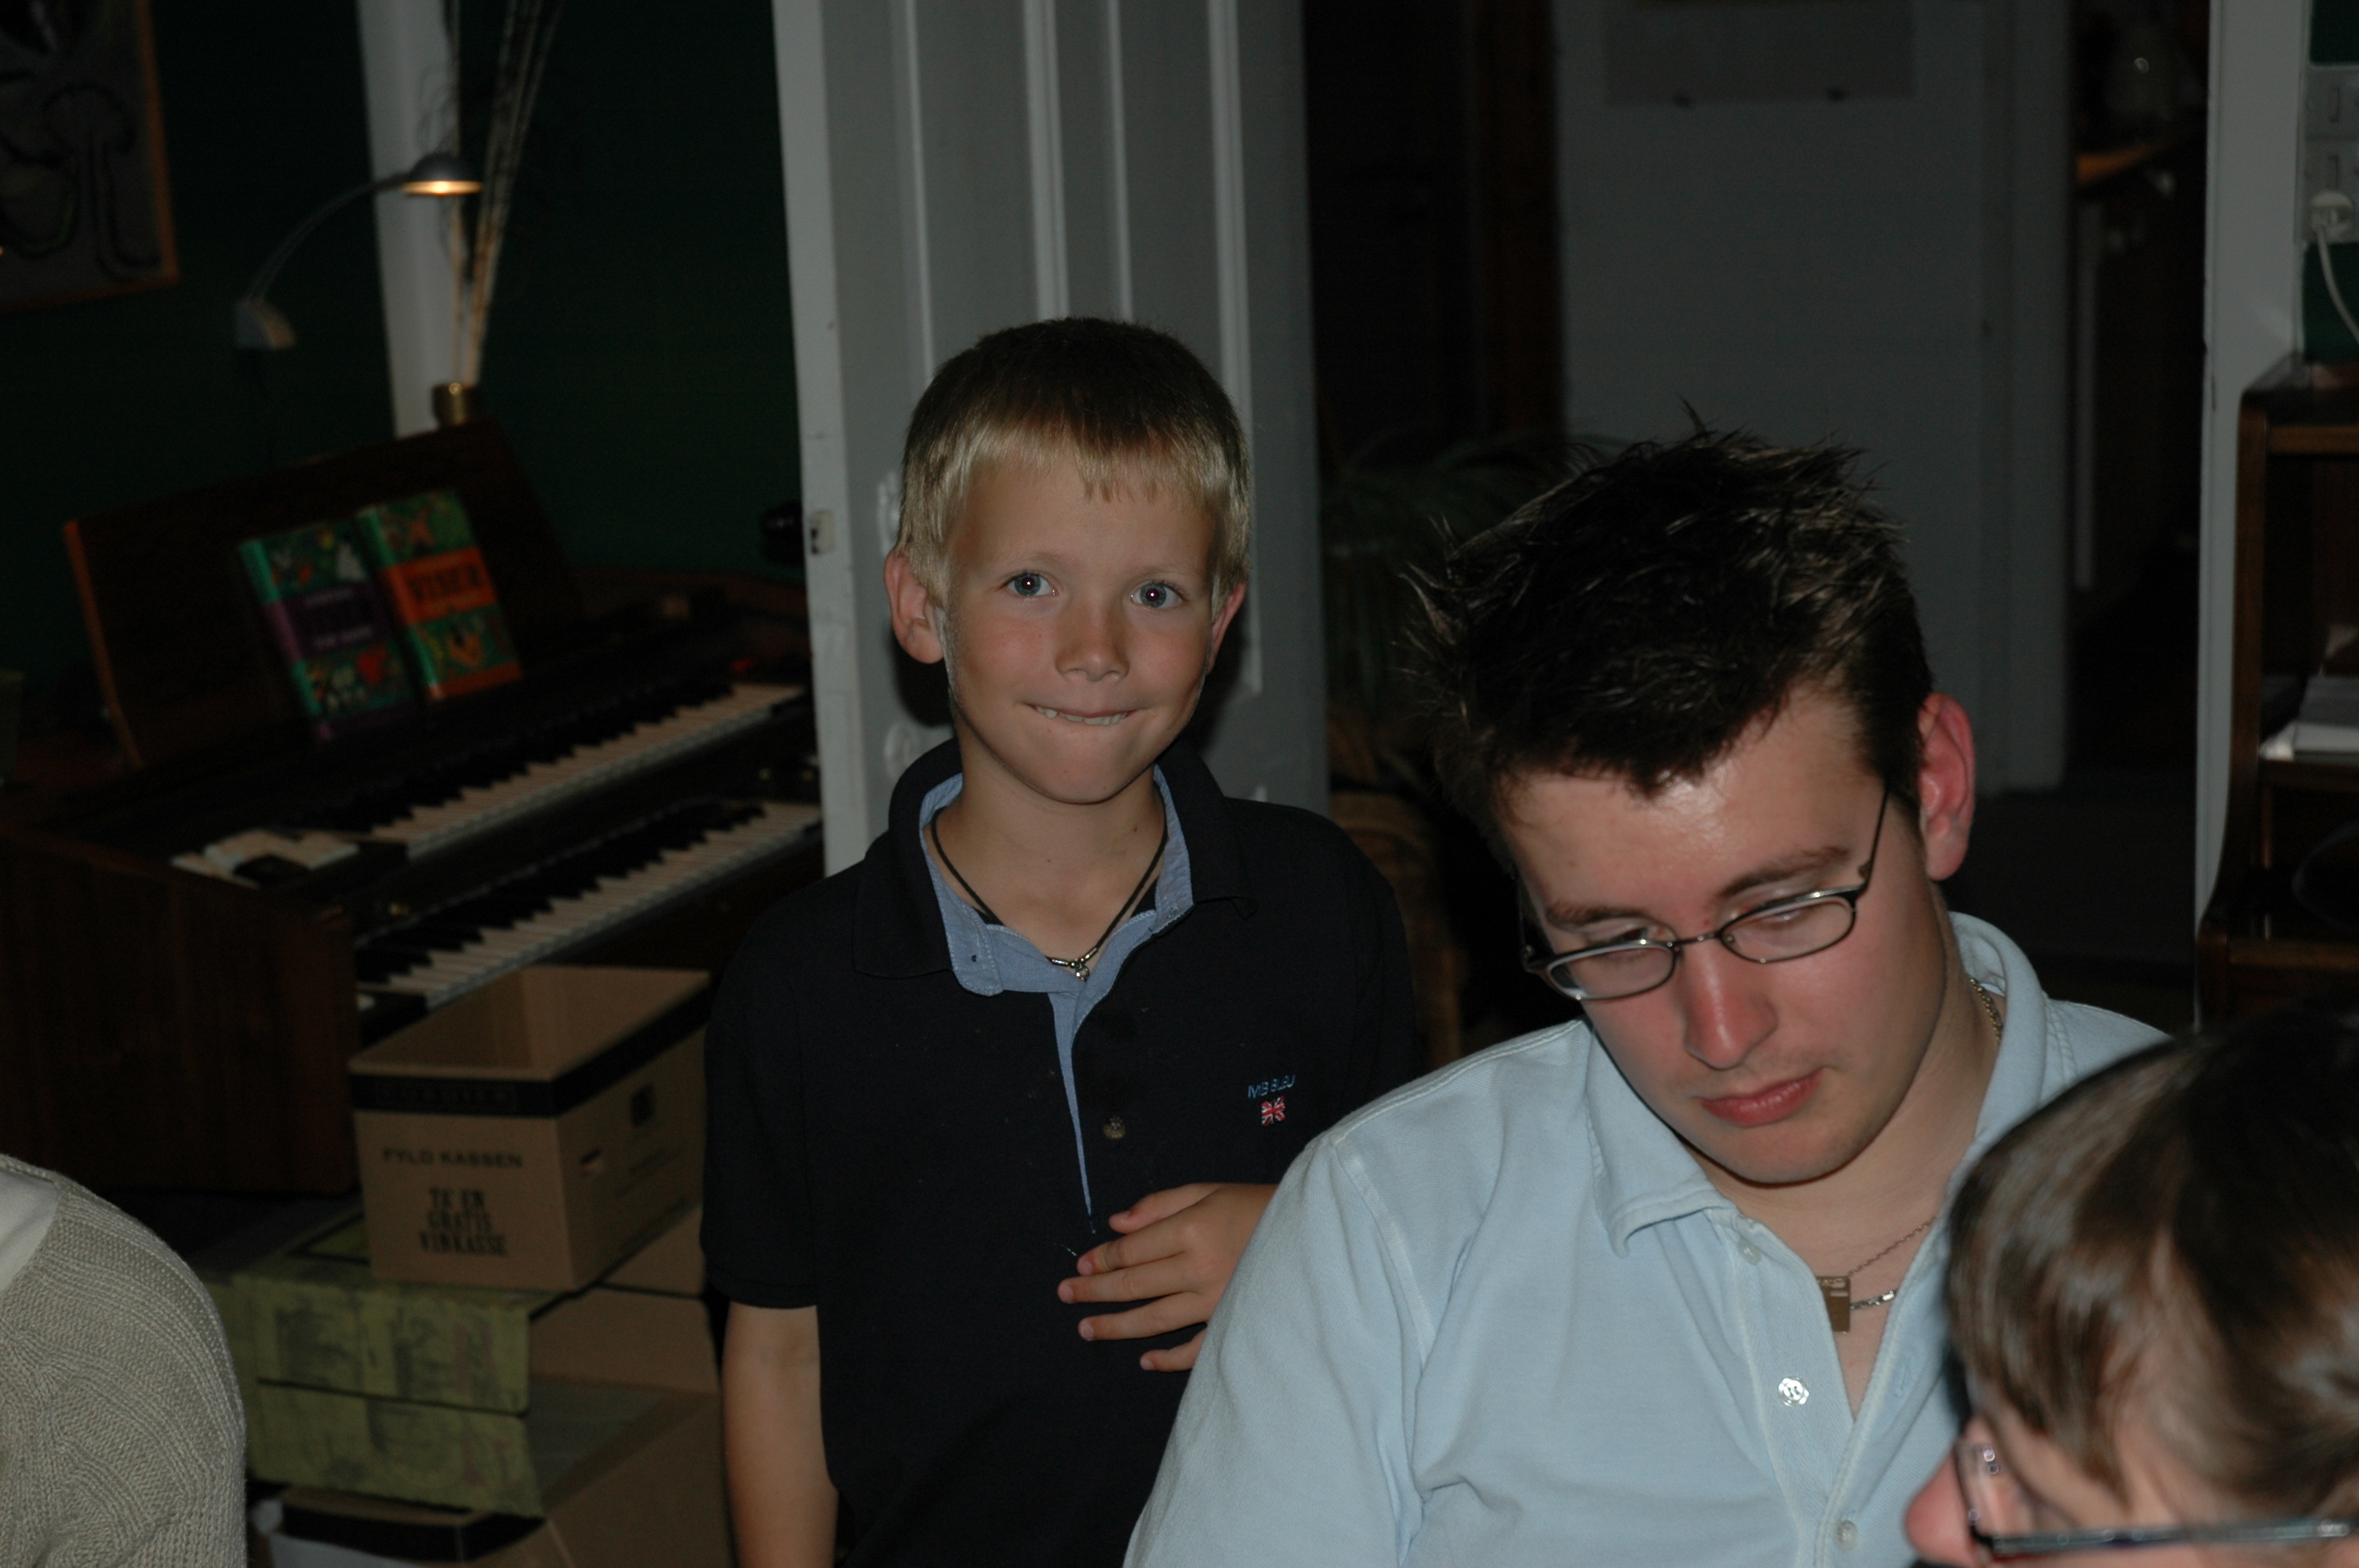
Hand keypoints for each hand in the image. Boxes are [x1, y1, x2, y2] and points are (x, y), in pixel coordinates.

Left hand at [1057, 1182, 1276, 1370]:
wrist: (1317, 1233)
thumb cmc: (1260, 1205)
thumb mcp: (1209, 1190)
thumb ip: (1160, 1205)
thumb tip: (1116, 1224)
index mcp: (1193, 1229)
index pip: (1132, 1250)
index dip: (1102, 1258)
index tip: (1081, 1265)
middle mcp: (1200, 1268)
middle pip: (1135, 1284)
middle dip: (1095, 1291)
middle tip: (1065, 1295)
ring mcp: (1217, 1302)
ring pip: (1155, 1320)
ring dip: (1116, 1326)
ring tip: (1086, 1329)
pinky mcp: (1235, 1325)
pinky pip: (1196, 1350)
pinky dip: (1169, 1358)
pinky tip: (1145, 1360)